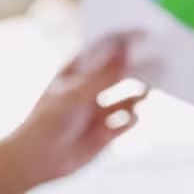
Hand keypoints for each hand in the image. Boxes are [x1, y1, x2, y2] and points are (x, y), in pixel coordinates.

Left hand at [4, 34, 148, 186]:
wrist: (37, 160)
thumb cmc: (47, 122)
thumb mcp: (75, 94)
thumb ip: (103, 75)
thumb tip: (126, 52)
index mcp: (76, 72)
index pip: (102, 49)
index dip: (121, 41)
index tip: (142, 33)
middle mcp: (89, 88)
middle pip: (119, 71)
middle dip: (136, 66)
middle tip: (156, 59)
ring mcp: (97, 110)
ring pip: (127, 97)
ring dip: (139, 93)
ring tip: (148, 89)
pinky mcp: (105, 132)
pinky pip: (127, 121)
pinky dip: (133, 117)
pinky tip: (133, 116)